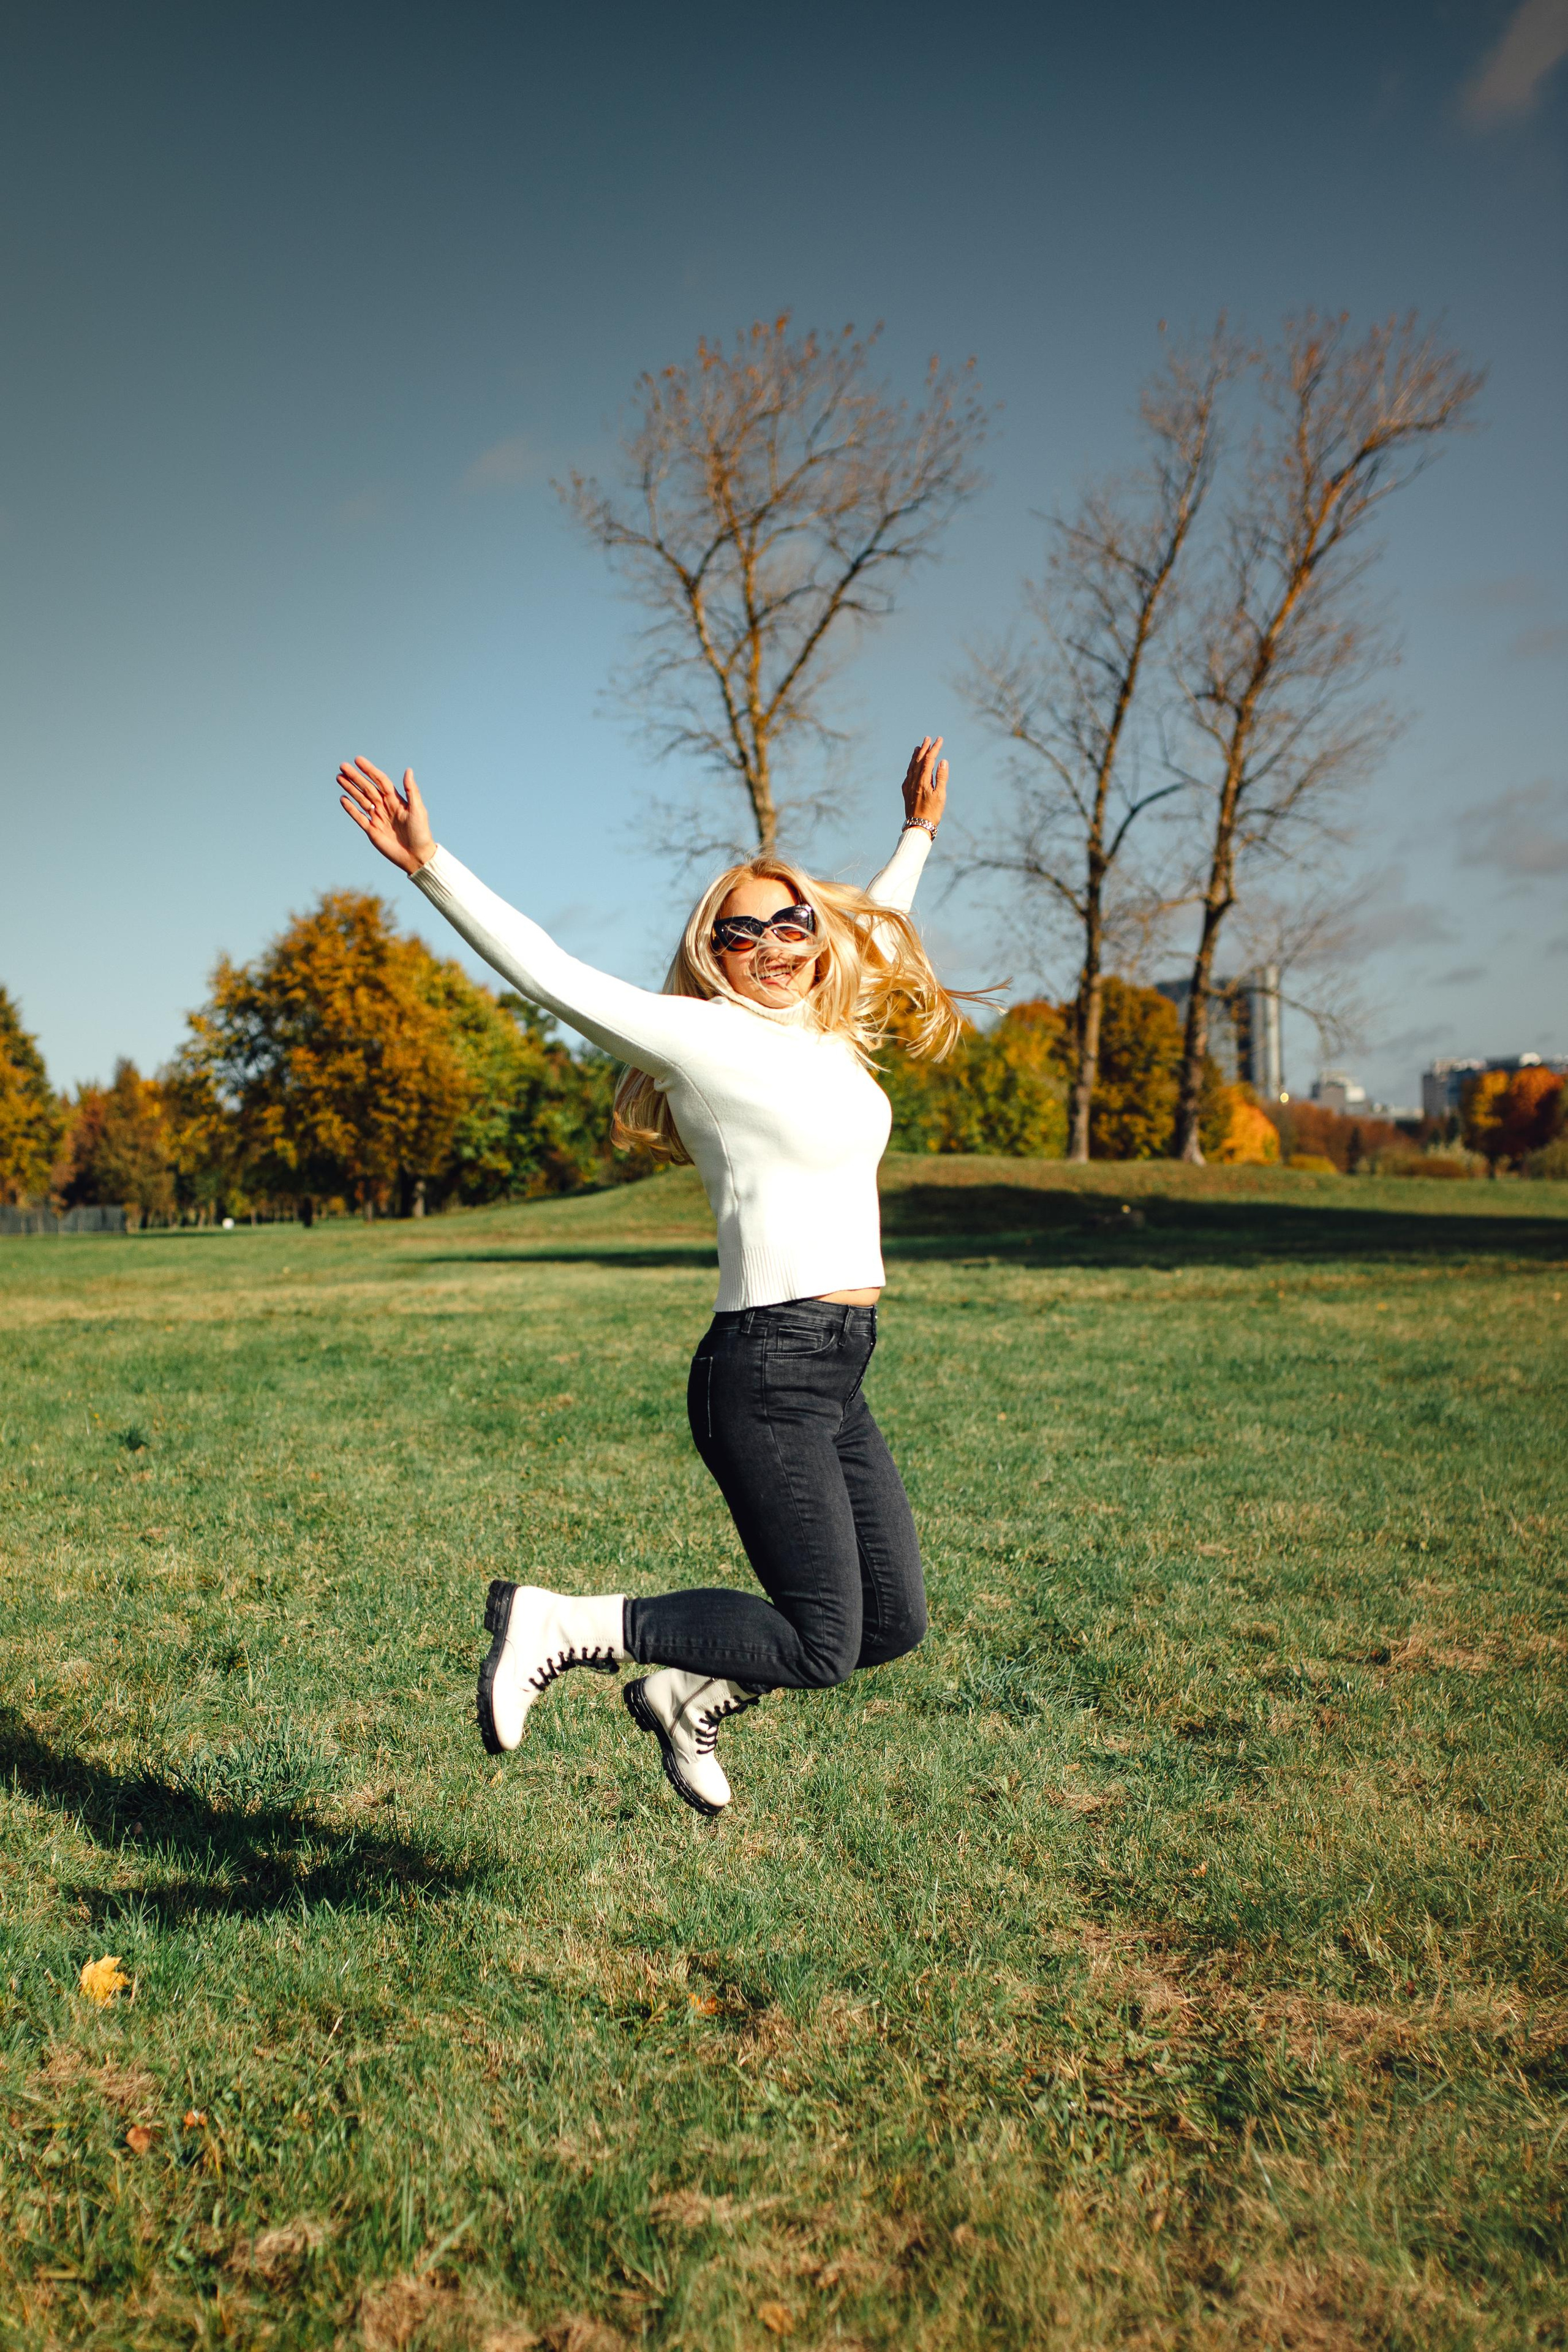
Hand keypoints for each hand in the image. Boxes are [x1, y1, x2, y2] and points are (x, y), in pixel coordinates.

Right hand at [337, 757, 434, 876]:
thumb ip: (411, 790)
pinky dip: (351, 809)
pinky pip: (359, 817)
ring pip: (361, 800)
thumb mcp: (418, 809)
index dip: (369, 770)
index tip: (358, 760)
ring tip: (339, 778)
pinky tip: (343, 798)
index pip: (380, 780)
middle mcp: (385, 807)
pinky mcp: (372, 831)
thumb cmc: (421, 832)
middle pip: (367, 788)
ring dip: (351, 789)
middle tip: (342, 766)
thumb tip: (408, 770)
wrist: (416, 856)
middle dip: (355, 777)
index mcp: (395, 800)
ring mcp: (377, 818)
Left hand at [900, 735, 946, 830]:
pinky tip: (912, 767)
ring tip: (917, 748)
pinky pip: (908, 775)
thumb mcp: (940, 795)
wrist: (918, 826)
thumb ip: (941, 777)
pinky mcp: (906, 792)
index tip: (939, 739)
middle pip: (919, 761)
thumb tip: (942, 761)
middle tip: (927, 738)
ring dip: (915, 756)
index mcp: (923, 780)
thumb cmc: (932, 813)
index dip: (934, 748)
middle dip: (924, 748)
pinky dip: (911, 767)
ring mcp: (909, 786)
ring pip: (911, 767)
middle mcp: (914, 781)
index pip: (929, 760)